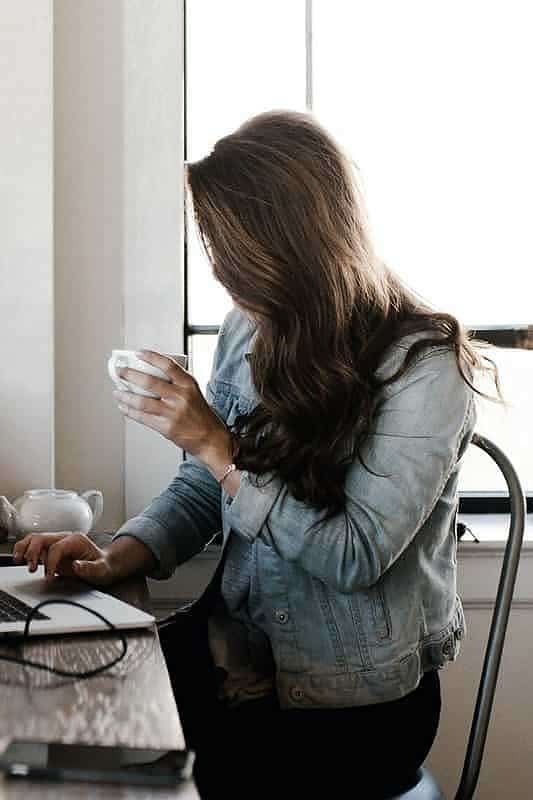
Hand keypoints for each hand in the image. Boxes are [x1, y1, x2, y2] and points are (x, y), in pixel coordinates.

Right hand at [13, 532, 115, 584]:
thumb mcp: (102, 569)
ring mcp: (56, 543)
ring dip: (24, 549)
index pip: (56, 547)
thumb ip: (90, 568)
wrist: (105, 564)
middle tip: (32, 568)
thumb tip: (76, 565)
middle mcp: (64, 538)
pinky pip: (33, 545)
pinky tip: (20, 559)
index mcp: (76, 540)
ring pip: (34, 539)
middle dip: (33, 552)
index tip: (49, 575)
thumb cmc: (103, 565)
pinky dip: (24, 550)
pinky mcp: (50, 550)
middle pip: (41, 538)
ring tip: (20, 561)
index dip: (50, 562)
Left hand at [113, 350, 233, 462]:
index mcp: (188, 384)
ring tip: (117, 392)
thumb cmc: (201, 415)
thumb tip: (151, 373)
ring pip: (142, 401)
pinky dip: (130, 411)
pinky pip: (143, 417)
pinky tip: (124, 407)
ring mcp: (173, 413)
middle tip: (120, 371)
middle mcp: (181, 397)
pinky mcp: (166, 427)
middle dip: (130, 375)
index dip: (151, 357)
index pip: (168, 365)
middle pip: (150, 382)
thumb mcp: (194, 393)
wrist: (211, 438)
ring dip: (125, 396)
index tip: (138, 353)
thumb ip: (177, 383)